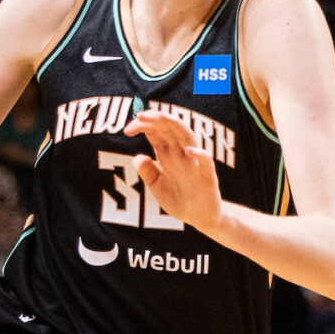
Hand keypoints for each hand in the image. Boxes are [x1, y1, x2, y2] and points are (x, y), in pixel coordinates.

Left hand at [126, 111, 222, 234]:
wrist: (200, 218)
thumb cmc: (179, 199)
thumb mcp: (157, 186)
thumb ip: (148, 171)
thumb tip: (137, 158)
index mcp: (169, 154)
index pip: (156, 132)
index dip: (143, 126)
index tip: (127, 130)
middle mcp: (182, 154)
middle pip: (170, 129)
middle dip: (157, 119)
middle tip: (141, 115)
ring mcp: (195, 164)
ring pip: (187, 137)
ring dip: (175, 126)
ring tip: (161, 117)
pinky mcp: (208, 177)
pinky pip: (207, 162)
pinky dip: (200, 154)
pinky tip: (189, 150)